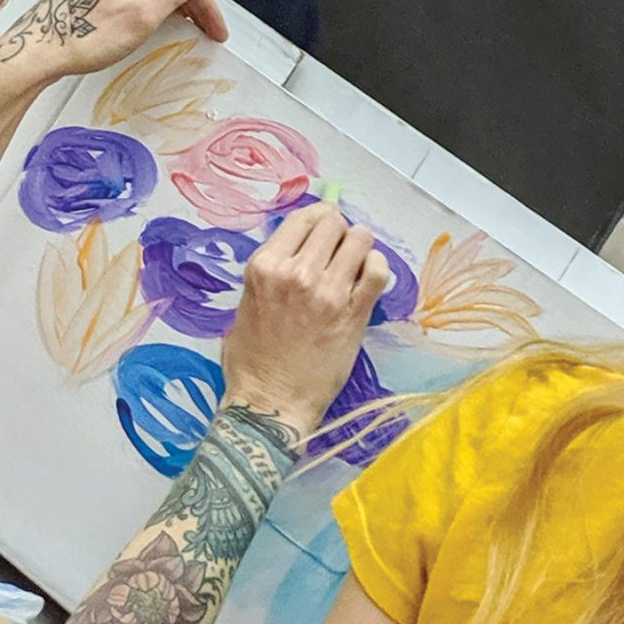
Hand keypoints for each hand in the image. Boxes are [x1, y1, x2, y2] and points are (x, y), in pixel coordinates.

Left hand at [0, 0, 229, 112]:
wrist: (37, 51)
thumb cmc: (88, 36)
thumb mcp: (146, 13)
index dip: (205, 3)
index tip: (218, 33)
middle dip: (189, 1)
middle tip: (205, 33)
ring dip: (170, 2)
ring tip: (184, 29)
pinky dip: (147, 1)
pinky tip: (151, 20)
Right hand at [220, 203, 391, 439]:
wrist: (271, 404)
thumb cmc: (251, 361)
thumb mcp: (245, 305)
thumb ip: (270, 274)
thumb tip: (295, 253)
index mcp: (264, 267)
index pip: (302, 218)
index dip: (318, 219)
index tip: (325, 229)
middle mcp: (296, 272)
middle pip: (332, 223)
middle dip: (339, 231)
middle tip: (340, 248)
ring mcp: (327, 292)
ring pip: (359, 239)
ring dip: (361, 246)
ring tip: (356, 262)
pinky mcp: (353, 314)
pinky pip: (378, 271)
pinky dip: (377, 267)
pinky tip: (369, 278)